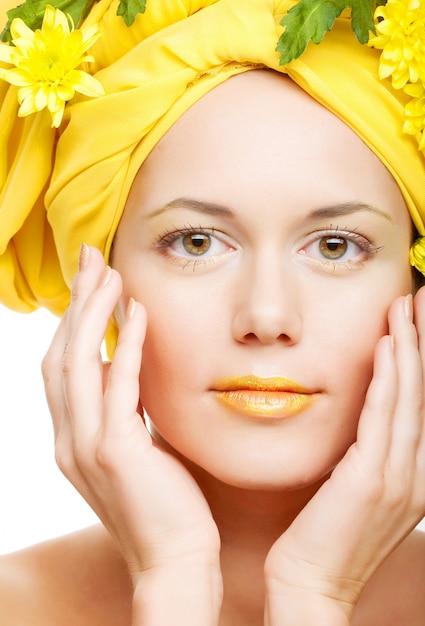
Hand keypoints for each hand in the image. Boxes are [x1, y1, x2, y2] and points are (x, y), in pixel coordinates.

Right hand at [42, 246, 220, 583]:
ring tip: (109, 273)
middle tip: (90, 259)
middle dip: (75, 304)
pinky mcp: (115, 452)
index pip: (61, 367)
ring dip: (92, 313)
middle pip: (59, 355)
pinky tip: (137, 312)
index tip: (90, 282)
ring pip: (76, 363)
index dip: (72, 322)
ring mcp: (86, 447)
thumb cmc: (165, 504)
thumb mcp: (136, 449)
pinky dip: (124, 344)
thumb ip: (122, 411)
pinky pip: (117, 386)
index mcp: (71, 439)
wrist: (177, 560)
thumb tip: (123, 369)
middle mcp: (68, 440)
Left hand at [264, 290, 424, 623]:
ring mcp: (398, 476)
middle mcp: (413, 472)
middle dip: (424, 342)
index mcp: (408, 473)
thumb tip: (356, 419)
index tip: (413, 322)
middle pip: (423, 392)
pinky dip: (390, 377)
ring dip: (410, 348)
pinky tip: (388, 345)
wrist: (309, 583)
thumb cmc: (321, 535)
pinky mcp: (373, 478)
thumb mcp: (350, 488)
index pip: (417, 402)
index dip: (420, 358)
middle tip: (422, 300)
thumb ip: (360, 452)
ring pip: (409, 396)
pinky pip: (384, 416)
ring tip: (408, 307)